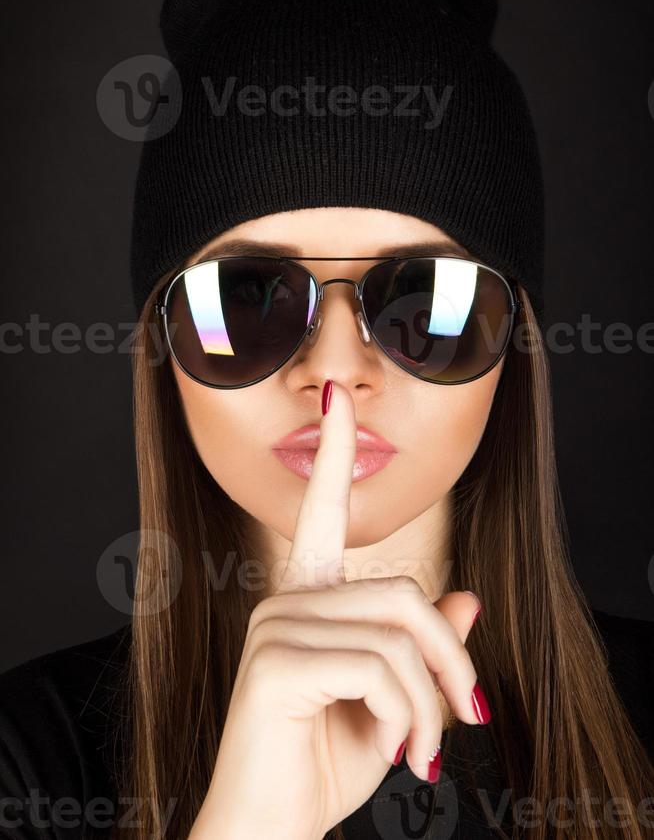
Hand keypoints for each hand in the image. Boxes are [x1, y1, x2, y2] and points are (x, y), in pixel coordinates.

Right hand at [187, 381, 485, 839]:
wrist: (267, 834)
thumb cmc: (320, 770)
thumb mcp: (392, 708)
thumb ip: (422, 651)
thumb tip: (466, 598)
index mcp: (308, 603)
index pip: (322, 513)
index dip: (335, 453)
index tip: (336, 397)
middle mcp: (285, 601)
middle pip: (406, 594)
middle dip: (451, 664)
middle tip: (462, 721)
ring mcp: (275, 626)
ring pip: (400, 635)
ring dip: (429, 705)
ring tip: (418, 753)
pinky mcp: (275, 661)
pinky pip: (378, 669)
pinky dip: (404, 719)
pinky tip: (388, 751)